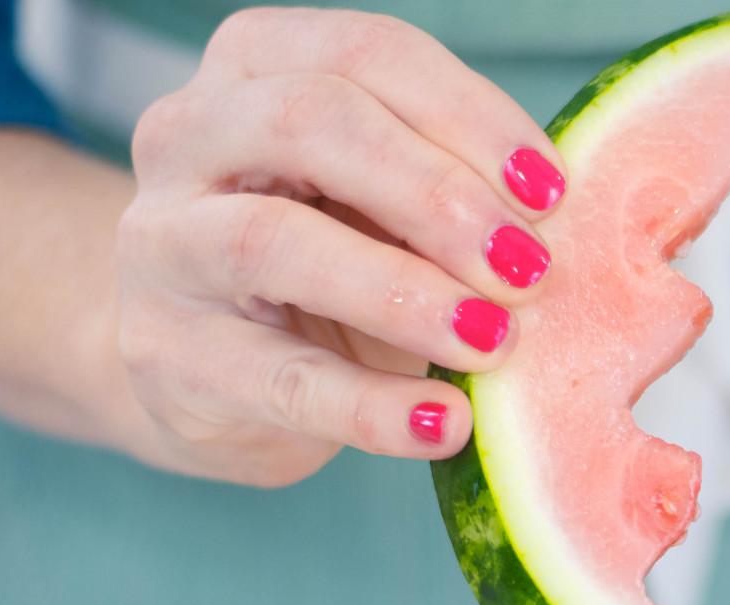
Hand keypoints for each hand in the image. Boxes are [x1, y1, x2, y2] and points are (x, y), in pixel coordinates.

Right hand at [115, 7, 567, 485]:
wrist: (207, 372)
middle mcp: (188, 134)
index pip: (366, 54)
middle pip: (309, 122)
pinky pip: (279, 379)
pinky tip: (447, 424)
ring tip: (493, 339)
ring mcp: (163, 244)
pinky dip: (373, 408)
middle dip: (437, 195)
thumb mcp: (384, 205)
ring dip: (403, 293)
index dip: (468, 115)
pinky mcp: (167, 354)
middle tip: (529, 268)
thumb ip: (454, 187)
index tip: (551, 191)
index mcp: (256, 68)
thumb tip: (566, 222)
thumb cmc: (324, 264)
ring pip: (272, 241)